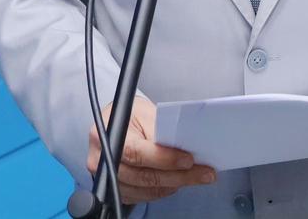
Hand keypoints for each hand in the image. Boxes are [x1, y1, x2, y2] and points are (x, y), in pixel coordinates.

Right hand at [87, 97, 215, 204]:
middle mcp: (103, 159)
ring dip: (175, 184)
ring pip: (146, 190)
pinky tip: (177, 180)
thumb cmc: (131, 115)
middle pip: (144, 176)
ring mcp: (108, 178)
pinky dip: (164, 190)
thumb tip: (183, 144)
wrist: (116, 123)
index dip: (164, 158)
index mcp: (110, 132)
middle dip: (178, 175)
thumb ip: (159, 127)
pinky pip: (143, 196)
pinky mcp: (116, 189)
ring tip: (196, 176)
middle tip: (204, 172)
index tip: (188, 159)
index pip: (137, 152)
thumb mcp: (144, 111)